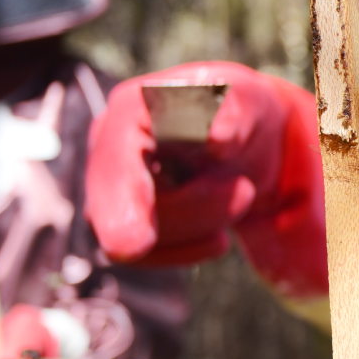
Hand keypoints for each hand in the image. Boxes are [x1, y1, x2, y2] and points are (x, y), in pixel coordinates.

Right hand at [84, 62, 327, 299]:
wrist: (244, 140)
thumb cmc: (241, 112)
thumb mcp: (249, 102)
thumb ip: (234, 113)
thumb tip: (215, 135)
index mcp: (132, 109)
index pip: (116, 161)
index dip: (123, 201)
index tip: (135, 245)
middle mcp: (109, 149)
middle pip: (127, 211)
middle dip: (195, 211)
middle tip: (247, 191)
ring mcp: (111, 188)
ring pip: (142, 240)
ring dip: (204, 223)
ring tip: (243, 191)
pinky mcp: (124, 221)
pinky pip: (152, 256)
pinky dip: (193, 248)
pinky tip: (221, 234)